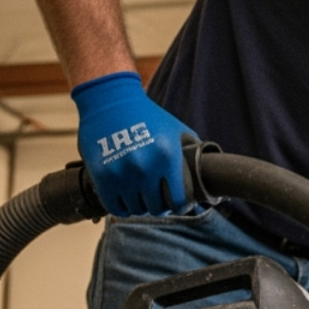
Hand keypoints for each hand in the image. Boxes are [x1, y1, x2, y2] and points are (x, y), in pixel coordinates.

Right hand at [72, 72, 195, 215]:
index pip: (179, 201)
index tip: (178, 204)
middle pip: (157, 208)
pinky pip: (114, 206)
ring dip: (140, 205)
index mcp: (167, 157)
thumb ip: (193, 153)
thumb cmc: (147, 115)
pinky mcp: (101, 175)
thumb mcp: (177, 130)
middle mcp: (144, 167)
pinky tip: (125, 197)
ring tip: (141, 195)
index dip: (181, 206)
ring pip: (136, 209)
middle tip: (158, 198)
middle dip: (160, 205)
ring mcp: (121, 172)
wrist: (110, 99)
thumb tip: (208, 175)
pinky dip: (121, 206)